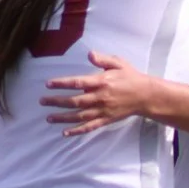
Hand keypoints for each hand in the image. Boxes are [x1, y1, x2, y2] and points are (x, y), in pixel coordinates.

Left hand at [42, 52, 158, 134]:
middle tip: (42, 101)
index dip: (62, 83)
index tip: (48, 84)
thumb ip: (103, 59)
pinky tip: (65, 133)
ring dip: (63, 117)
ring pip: (79, 116)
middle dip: (57, 101)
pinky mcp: (106, 119)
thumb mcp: (118, 63)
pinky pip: (89, 127)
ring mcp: (103, 110)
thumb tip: (89, 54)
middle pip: (75, 101)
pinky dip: (77, 131)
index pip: (78, 83)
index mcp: (102, 82)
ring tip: (48, 117)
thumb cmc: (131, 77)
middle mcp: (100, 97)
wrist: (146, 96)